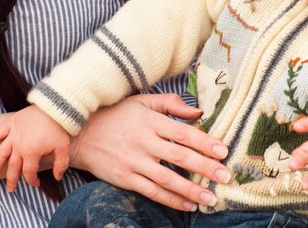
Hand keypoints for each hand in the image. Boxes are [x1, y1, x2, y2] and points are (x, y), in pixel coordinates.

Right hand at [0, 105, 70, 191]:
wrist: (55, 106)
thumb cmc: (60, 127)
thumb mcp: (63, 147)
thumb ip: (61, 164)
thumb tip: (57, 177)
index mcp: (31, 153)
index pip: (29, 172)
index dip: (32, 180)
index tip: (36, 184)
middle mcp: (19, 146)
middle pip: (13, 167)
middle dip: (11, 180)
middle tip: (10, 189)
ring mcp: (13, 134)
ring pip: (0, 153)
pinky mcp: (12, 123)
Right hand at [70, 93, 229, 210]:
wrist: (81, 133)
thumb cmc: (116, 114)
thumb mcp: (142, 101)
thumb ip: (170, 104)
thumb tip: (197, 112)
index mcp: (150, 121)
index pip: (183, 133)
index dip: (205, 142)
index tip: (223, 150)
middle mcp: (144, 142)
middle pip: (180, 156)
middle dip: (205, 167)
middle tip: (225, 175)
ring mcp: (134, 162)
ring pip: (168, 179)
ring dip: (191, 190)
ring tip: (211, 198)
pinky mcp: (125, 178)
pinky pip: (152, 191)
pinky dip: (171, 200)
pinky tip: (188, 205)